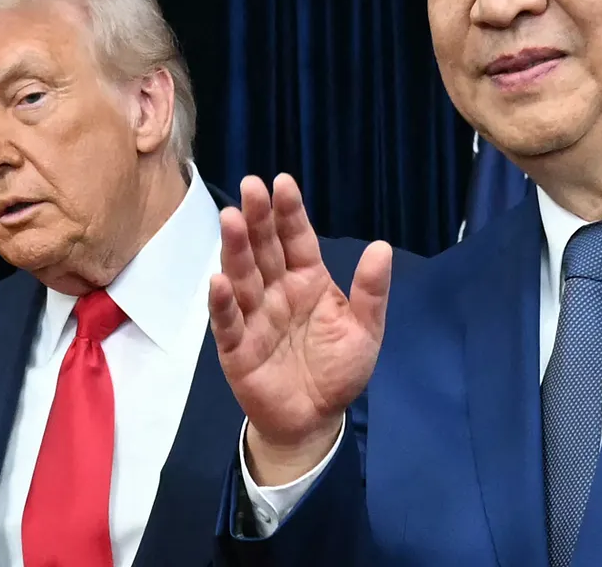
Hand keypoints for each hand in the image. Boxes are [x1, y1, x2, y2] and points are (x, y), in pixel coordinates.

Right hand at [208, 173, 391, 483]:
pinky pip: (228, 323)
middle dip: (257, 218)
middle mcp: (277, 292)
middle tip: (250, 187)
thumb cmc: (338, 369)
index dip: (289, 212)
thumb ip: (371, 291)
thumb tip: (382, 246)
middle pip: (265, 250)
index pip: (297, 239)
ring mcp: (254, 318)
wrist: (316, 418)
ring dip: (235, 250)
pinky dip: (223, 303)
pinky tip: (218, 280)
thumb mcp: (365, 329)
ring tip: (230, 220)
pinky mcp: (237, 349)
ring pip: (243, 278)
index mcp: (308, 280)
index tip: (282, 182)